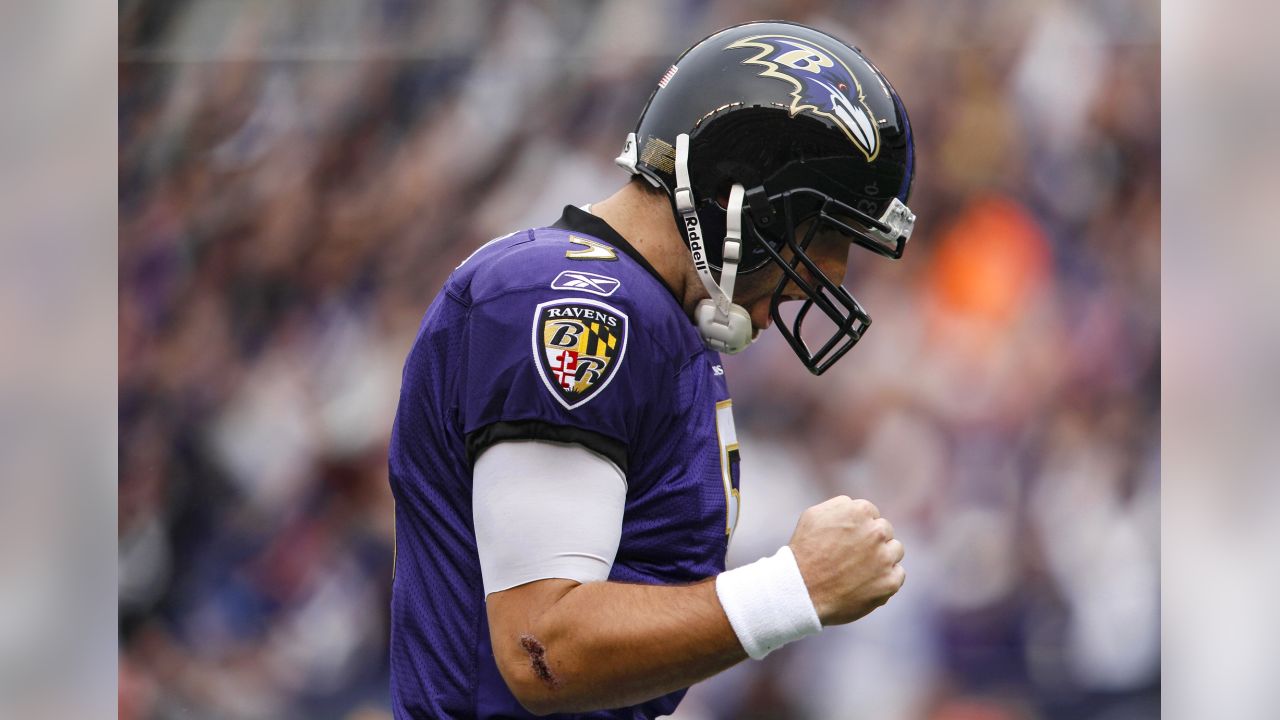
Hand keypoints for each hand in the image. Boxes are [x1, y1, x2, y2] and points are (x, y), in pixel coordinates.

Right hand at [787, 496, 905, 625]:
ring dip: (883, 557)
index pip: (871, 514)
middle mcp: (876, 531)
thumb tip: (854, 506)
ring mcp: (885, 557)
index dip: (859, 527)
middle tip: (853, 555)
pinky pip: (898, 574)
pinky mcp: (890, 581)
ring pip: (896, 550)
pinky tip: (867, 583)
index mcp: (860, 511)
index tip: (848, 539)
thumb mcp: (814, 516)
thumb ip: (840, 506)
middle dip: (872, 540)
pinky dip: (886, 578)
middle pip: (885, 531)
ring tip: (861, 569)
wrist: (802, 591)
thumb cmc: (805, 552)